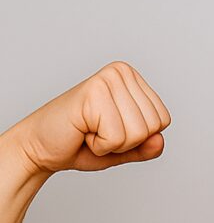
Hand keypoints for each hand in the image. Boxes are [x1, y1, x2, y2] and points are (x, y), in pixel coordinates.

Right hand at [11, 61, 170, 174]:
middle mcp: (122, 72)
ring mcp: (107, 79)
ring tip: (90, 130)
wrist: (40, 147)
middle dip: (127, 141)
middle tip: (99, 131)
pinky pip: (118, 137)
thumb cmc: (80, 144)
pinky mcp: (93, 93)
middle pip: (153, 126)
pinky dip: (101, 145)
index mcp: (133, 79)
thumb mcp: (125, 149)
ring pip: (138, 133)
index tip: (111, 130)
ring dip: (113, 144)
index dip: (139, 138)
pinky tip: (83, 131)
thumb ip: (147, 147)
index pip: (163, 120)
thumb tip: (159, 140)